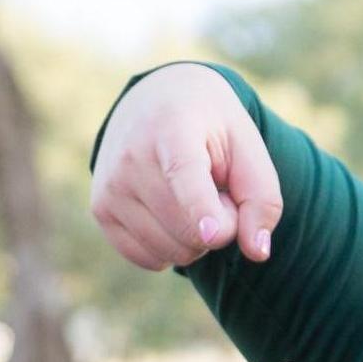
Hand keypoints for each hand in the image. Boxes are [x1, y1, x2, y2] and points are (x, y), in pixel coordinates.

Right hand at [90, 63, 282, 268]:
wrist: (154, 101)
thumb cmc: (210, 129)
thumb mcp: (247, 147)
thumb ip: (262, 199)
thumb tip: (257, 252)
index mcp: (172, 128)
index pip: (184, 177)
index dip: (202, 211)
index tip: (213, 234)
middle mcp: (131, 157)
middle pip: (190, 232)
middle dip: (219, 224)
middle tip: (215, 189)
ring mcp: (110, 186)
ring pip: (172, 253)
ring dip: (195, 238)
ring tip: (189, 196)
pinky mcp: (100, 210)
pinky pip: (149, 260)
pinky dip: (170, 248)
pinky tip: (169, 212)